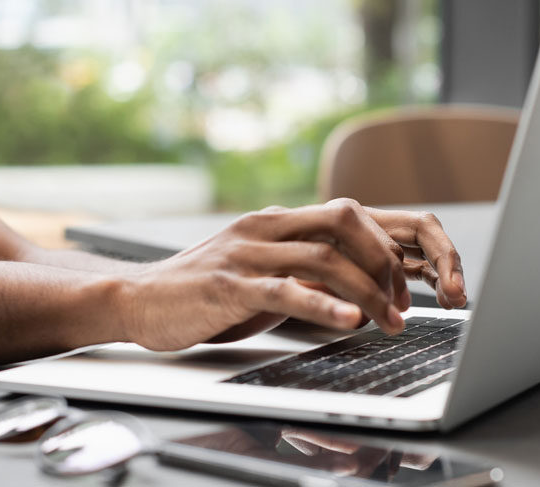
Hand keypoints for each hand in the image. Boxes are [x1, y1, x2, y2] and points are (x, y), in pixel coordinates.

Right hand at [115, 199, 465, 350]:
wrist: (137, 299)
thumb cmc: (204, 292)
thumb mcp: (261, 272)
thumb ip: (302, 270)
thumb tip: (355, 286)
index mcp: (276, 221)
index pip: (349, 216)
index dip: (385, 248)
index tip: (402, 287)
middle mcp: (265, 228)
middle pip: (346, 224)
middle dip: (385, 264)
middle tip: (401, 304)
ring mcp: (247, 254)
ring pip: (324, 258)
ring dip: (367, 292)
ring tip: (387, 322)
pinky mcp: (229, 286)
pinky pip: (286, 290)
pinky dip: (323, 305)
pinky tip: (348, 321)